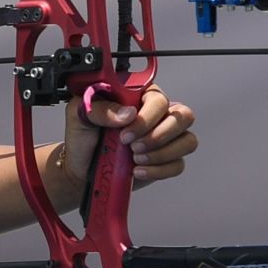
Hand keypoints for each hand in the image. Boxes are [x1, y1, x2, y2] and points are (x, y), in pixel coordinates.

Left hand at [61, 85, 196, 189]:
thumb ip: (100, 109)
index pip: (158, 98)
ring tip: (135, 159)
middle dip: (159, 136)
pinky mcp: (166, 160)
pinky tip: (138, 171)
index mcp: (138, 96)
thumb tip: (128, 113)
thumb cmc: (82, 136)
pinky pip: (178, 164)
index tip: (125, 134)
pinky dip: (159, 170)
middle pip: (184, 116)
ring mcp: (165, 137)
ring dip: (162, 153)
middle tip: (133, 147)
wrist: (80, 166)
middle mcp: (156, 114)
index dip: (147, 117)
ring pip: (188, 141)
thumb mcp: (80, 114)